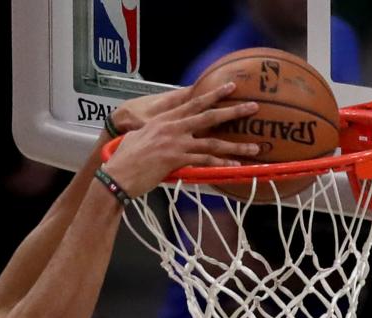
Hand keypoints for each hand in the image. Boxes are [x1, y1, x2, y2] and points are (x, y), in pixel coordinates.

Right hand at [104, 83, 260, 196]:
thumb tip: (159, 137)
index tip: (230, 87)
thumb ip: (152, 134)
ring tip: (254, 147)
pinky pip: (205, 162)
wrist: (116, 175)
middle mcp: (173, 128)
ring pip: (212, 143)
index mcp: (164, 120)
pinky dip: (221, 164)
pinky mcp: (177, 161)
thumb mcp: (137, 139)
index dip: (212, 94)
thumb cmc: (122, 160)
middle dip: (233, 111)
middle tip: (253, 106)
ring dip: (236, 146)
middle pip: (208, 116)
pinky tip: (235, 166)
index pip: (192, 103)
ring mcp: (176, 144)